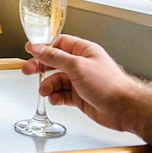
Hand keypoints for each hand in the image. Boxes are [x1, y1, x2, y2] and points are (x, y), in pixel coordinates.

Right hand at [22, 34, 140, 132]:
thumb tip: (38, 48)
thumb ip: (54, 57)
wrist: (123, 109)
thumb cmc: (108, 84)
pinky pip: (62, 94)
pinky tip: (54, 99)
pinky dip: (56, 97)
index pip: (59, 44)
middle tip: (27, 70)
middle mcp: (81, 65)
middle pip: (55, 62)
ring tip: (45, 91)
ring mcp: (80, 81)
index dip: (44, 47)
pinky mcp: (80, 97)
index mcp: (84, 51)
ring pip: (57, 80)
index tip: (30, 50)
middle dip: (41, 67)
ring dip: (48, 85)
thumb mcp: (77, 66)